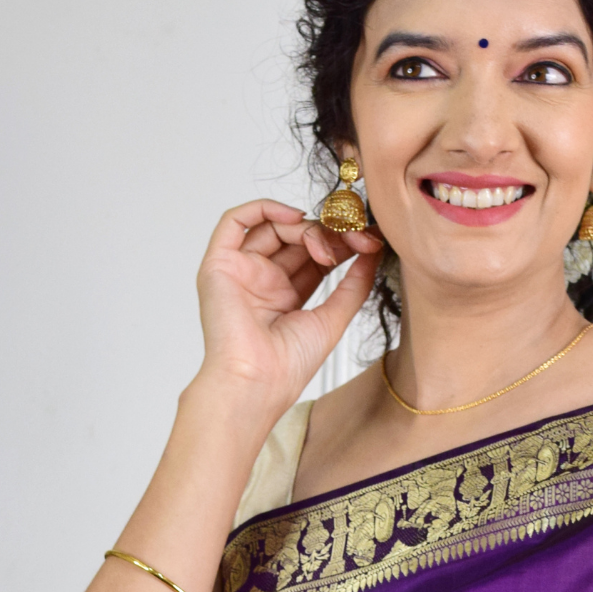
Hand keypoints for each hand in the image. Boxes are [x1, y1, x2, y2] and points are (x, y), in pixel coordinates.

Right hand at [193, 199, 381, 411]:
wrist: (257, 382)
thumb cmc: (287, 366)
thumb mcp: (332, 318)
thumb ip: (354, 285)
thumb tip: (373, 252)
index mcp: (285, 297)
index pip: (314, 256)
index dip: (341, 243)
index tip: (369, 240)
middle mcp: (261, 281)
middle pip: (295, 239)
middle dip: (328, 233)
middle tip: (353, 238)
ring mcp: (240, 271)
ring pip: (271, 227)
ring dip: (304, 227)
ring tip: (325, 244)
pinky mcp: (219, 264)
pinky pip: (235, 221)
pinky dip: (264, 209)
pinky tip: (294, 218)